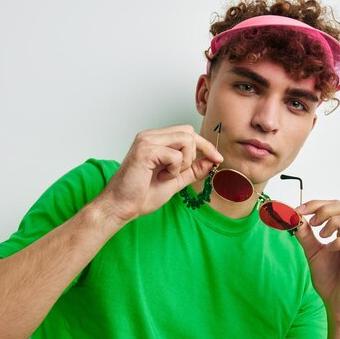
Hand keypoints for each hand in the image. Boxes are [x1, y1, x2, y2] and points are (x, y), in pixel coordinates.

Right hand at [100, 125, 222, 221]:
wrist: (121, 207)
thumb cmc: (141, 195)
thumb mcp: (174, 181)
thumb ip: (192, 170)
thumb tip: (211, 161)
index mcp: (155, 140)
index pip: (187, 133)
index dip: (205, 146)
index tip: (217, 159)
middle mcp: (150, 136)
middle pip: (188, 131)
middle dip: (197, 151)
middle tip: (185, 171)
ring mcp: (146, 141)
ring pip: (185, 139)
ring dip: (185, 162)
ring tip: (169, 175)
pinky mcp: (145, 150)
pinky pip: (175, 155)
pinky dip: (174, 169)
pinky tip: (160, 177)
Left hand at [293, 200, 339, 323]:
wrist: (337, 305)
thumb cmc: (330, 278)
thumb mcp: (313, 252)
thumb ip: (305, 235)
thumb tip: (294, 217)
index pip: (337, 205)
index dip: (317, 204)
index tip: (298, 210)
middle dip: (327, 208)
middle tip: (312, 221)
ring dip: (335, 222)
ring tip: (321, 235)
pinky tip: (329, 248)